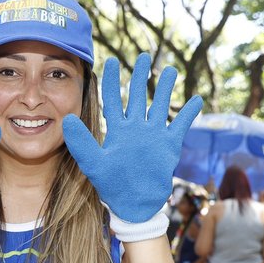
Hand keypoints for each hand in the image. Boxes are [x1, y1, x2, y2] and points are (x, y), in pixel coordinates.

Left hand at [63, 54, 202, 222]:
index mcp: (116, 130)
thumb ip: (81, 142)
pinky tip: (197, 99)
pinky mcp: (169, 145)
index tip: (112, 61)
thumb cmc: (111, 186)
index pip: (112, 99)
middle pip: (138, 96)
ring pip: (160, 105)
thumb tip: (66, 119)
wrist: (134, 205)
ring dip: (166, 88)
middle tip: (144, 57)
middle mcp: (135, 128)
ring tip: (171, 70)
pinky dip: (188, 113)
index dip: (111, 80)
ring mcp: (153, 135)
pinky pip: (180, 125)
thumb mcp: (93, 163)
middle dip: (141, 76)